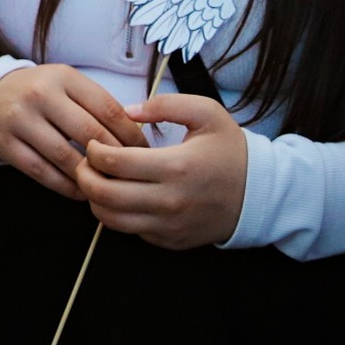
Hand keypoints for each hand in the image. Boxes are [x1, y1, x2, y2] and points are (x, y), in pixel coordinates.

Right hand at [0, 64, 147, 199]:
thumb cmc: (37, 93)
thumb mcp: (64, 85)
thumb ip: (95, 103)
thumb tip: (136, 135)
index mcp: (63, 77)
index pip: (108, 108)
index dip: (131, 135)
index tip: (144, 153)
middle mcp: (40, 94)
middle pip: (90, 133)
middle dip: (114, 158)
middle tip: (129, 175)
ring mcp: (19, 118)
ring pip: (65, 156)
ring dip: (89, 176)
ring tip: (105, 186)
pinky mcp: (4, 142)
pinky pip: (41, 171)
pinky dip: (64, 186)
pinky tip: (79, 190)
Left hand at [76, 93, 247, 249]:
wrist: (260, 195)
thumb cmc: (231, 151)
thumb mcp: (207, 113)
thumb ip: (166, 104)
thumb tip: (129, 111)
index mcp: (176, 167)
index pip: (113, 162)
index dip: (93, 151)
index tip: (94, 143)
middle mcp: (169, 201)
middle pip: (104, 194)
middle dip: (84, 176)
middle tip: (86, 163)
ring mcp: (169, 225)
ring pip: (111, 219)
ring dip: (95, 199)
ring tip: (99, 180)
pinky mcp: (170, 240)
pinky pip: (130, 231)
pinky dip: (117, 215)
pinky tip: (122, 197)